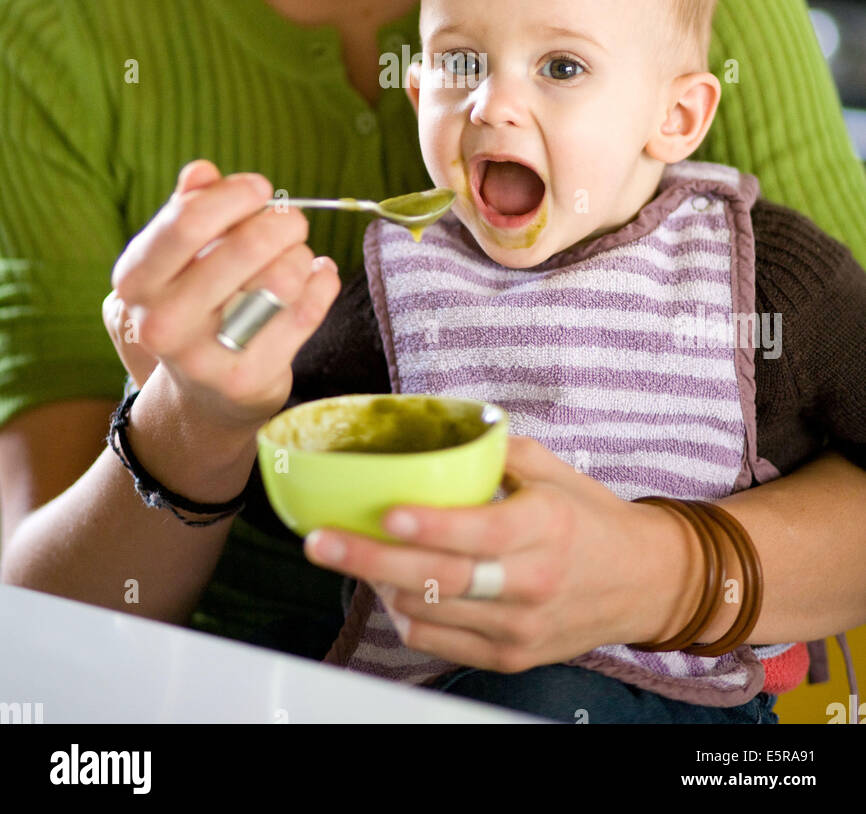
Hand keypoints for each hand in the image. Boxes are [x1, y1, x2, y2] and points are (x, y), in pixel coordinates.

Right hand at [102, 158, 340, 433]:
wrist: (204, 392)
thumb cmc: (197, 301)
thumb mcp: (179, 255)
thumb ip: (189, 207)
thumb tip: (202, 172)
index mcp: (137, 279)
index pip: (188, 222)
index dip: (234, 196)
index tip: (261, 188)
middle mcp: (161, 321)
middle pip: (245, 248)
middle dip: (282, 223)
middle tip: (292, 220)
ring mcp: (203, 356)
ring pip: (281, 280)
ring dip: (301, 256)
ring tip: (297, 257)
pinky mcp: (247, 379)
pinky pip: (304, 313)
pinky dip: (322, 283)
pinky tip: (318, 276)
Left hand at [303, 435, 671, 672]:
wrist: (641, 581)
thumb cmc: (588, 517)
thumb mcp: (552, 469)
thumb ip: (496, 450)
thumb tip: (438, 425)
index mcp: (545, 527)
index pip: (479, 534)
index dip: (429, 526)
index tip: (386, 512)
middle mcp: (533, 582)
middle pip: (440, 580)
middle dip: (370, 560)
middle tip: (320, 542)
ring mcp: (520, 627)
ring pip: (431, 614)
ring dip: (380, 585)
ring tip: (349, 555)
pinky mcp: (511, 657)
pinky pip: (439, 642)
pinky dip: (406, 616)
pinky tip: (391, 588)